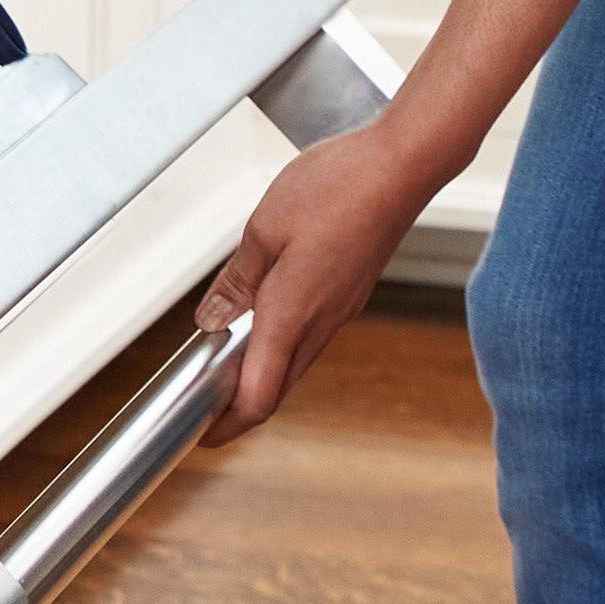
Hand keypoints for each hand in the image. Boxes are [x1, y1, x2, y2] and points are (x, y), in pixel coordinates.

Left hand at [192, 115, 462, 435]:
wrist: (402, 168)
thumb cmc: (338, 187)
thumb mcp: (264, 229)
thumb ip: (236, 281)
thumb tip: (212, 322)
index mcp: (292, 313)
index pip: (259, 396)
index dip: (228, 425)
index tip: (202, 435)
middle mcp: (321, 322)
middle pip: (277, 389)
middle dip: (240, 409)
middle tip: (205, 410)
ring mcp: (340, 311)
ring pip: (294, 363)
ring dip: (260, 376)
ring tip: (224, 367)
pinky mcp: (350, 294)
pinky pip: (310, 337)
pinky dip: (281, 346)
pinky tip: (263, 325)